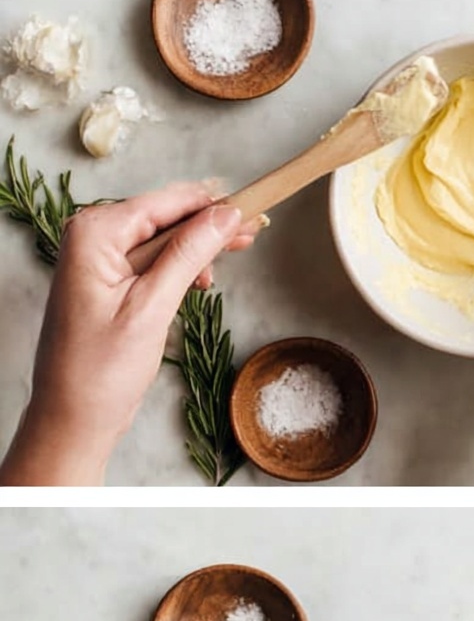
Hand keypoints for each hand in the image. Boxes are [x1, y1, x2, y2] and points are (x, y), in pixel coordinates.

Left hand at [0, 184, 258, 485]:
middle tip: (253, 234)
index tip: (252, 208)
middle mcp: (91, 237)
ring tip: (228, 263)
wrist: (74, 418)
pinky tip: (199, 283)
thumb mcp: (152, 307)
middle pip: (163, 216)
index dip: (212, 205)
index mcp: (94, 233)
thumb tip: (224, 215)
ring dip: (196, 250)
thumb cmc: (101, 371)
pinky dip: (179, 269)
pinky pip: (152, 262)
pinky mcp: (109, 284)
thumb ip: (188, 254)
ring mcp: (98, 261)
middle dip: (207, 226)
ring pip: (162, 239)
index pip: (165, 202)